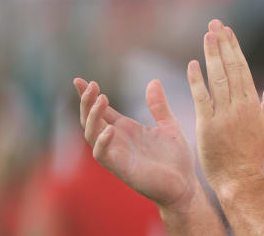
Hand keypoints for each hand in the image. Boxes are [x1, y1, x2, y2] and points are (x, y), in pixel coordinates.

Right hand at [74, 78, 201, 211]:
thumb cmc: (176, 158)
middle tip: (90, 84)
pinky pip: (103, 155)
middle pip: (91, 119)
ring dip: (92, 116)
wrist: (185, 184)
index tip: (78, 79)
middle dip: (86, 102)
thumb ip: (159, 105)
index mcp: (127, 129)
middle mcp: (117, 140)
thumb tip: (154, 81)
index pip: (101, 110)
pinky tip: (110, 129)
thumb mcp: (169, 124)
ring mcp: (117, 154)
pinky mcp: (122, 168)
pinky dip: (102, 142)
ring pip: (91, 134)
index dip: (88, 96)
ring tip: (101, 98)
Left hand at [187, 20, 263, 190]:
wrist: (241, 180)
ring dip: (211, 55)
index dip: (234, 48)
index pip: (242, 69)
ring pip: (217, 79)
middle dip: (222, 44)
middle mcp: (239, 106)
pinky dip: (197, 81)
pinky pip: (202, 98)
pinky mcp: (207, 126)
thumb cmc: (254, 154)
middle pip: (230, 69)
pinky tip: (193, 64)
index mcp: (253, 104)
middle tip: (215, 24)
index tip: (227, 31)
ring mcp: (223, 115)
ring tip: (207, 35)